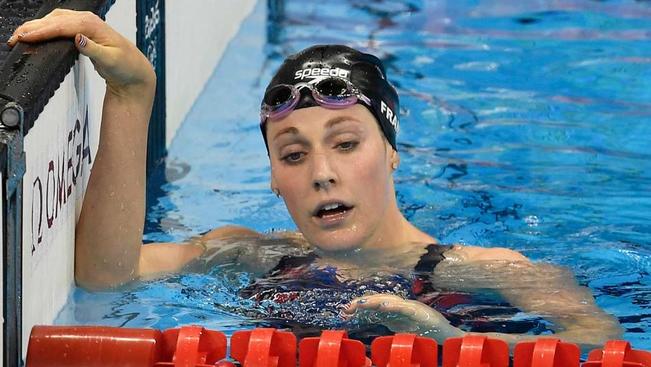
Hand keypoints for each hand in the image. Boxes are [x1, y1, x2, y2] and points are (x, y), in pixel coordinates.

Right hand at [7, 8, 154, 95]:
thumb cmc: (126, 66)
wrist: (134, 71)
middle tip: (15, 39)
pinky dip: (44, 29)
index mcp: (93, 25)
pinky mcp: (81, 31)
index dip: (41, 31)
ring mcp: (83, 25)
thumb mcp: (111, 61)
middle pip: (53, 20)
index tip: (25, 38)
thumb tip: (78, 39)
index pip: (61, 26)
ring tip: (20, 36)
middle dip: (32, 28)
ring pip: (53, 20)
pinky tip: (35, 35)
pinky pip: (58, 26)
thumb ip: (94, 50)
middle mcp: (87, 21)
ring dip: (36, 27)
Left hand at [343, 294, 463, 340]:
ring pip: (390, 301)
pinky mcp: (419, 312)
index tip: (346, 310)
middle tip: (348, 307)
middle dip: (363, 303)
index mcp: (395, 309)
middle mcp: (401, 305)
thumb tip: (370, 318)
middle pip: (379, 300)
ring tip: (362, 303)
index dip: (360, 305)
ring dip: (375, 301)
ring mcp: (410, 307)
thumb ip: (387, 320)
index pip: (374, 304)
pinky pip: (405, 308)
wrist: (445, 333)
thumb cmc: (424, 329)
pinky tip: (384, 306)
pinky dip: (394, 306)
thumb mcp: (400, 325)